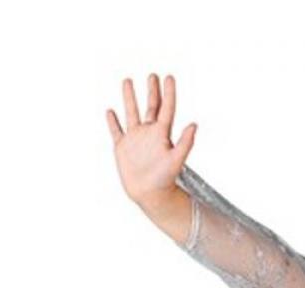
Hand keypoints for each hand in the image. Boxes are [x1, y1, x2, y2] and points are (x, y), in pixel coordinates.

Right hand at [105, 73, 196, 208]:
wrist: (150, 195)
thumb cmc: (165, 180)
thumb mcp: (177, 160)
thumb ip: (185, 142)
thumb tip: (194, 124)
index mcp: (161, 133)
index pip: (166, 108)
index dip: (168, 93)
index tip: (168, 77)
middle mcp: (148, 133)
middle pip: (150, 106)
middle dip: (152, 90)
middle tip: (153, 75)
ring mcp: (135, 139)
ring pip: (131, 113)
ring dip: (129, 97)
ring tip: (127, 80)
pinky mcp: (122, 148)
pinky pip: (116, 131)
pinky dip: (112, 121)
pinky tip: (110, 111)